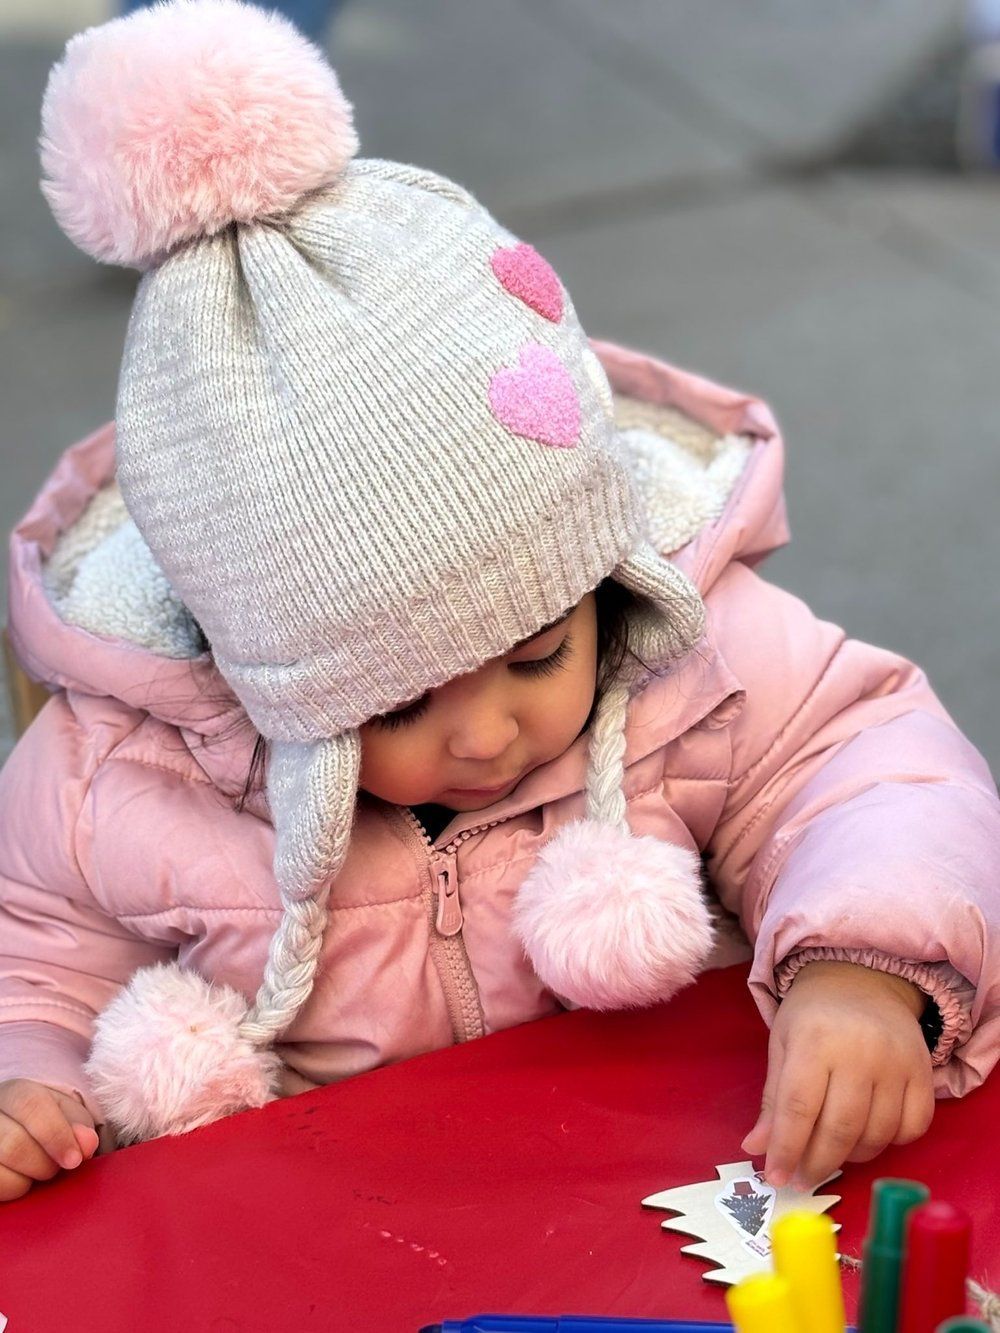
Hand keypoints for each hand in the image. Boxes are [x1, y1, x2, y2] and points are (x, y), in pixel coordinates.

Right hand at [0, 1078, 100, 1201]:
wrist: (22, 1130)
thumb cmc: (49, 1121)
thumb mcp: (68, 1115)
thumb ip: (80, 1126)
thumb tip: (87, 1144)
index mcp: (15, 1093)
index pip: (31, 1106)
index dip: (56, 1134)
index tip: (74, 1159)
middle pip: (14, 1144)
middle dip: (45, 1164)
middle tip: (58, 1166)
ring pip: (1, 1168)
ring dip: (28, 1178)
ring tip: (39, 1169)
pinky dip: (15, 1189)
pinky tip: (22, 1177)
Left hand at [741, 960, 934, 1189]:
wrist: (860, 980)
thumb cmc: (812, 1015)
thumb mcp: (782, 1046)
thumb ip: (772, 1100)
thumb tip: (755, 1149)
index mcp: (813, 1041)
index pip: (798, 1107)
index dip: (786, 1149)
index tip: (776, 1178)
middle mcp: (859, 1051)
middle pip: (840, 1128)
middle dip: (818, 1163)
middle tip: (803, 1178)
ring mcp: (896, 1062)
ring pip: (877, 1134)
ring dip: (852, 1156)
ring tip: (832, 1153)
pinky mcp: (923, 1071)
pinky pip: (912, 1127)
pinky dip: (890, 1142)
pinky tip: (870, 1135)